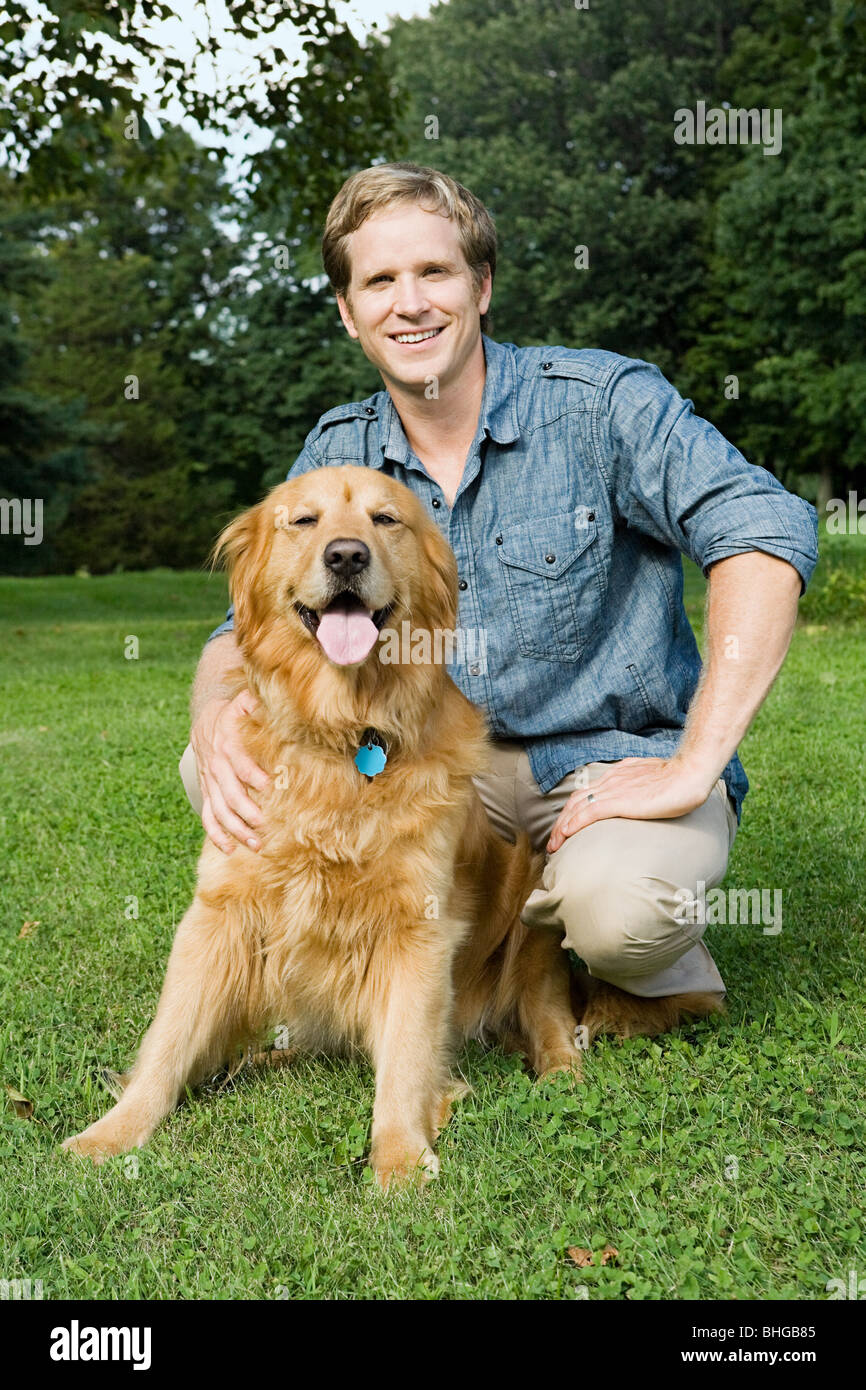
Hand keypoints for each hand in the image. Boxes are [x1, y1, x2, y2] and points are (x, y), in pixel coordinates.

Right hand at [190, 690, 269, 853]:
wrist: (205, 723)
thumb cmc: (233, 716)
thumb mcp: (242, 703)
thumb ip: (254, 702)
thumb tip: (271, 698)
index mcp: (228, 746)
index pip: (239, 763)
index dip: (252, 774)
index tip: (269, 786)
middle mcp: (217, 767)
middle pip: (230, 794)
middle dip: (246, 812)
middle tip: (264, 826)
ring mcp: (210, 783)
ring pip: (219, 811)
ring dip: (236, 829)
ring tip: (255, 844)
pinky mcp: (207, 793)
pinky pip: (207, 816)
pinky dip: (216, 834)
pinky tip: (229, 848)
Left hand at [545, 757, 714, 853]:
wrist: (689, 772)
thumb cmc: (677, 778)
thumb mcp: (650, 780)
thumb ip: (638, 787)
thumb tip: (636, 798)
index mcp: (617, 775)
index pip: (585, 794)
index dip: (571, 812)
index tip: (565, 829)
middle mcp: (611, 781)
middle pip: (575, 801)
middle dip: (560, 823)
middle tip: (553, 843)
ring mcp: (614, 790)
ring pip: (577, 807)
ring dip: (562, 827)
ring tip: (555, 845)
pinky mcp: (621, 801)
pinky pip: (591, 812)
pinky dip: (575, 823)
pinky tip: (567, 834)